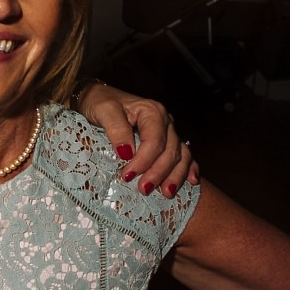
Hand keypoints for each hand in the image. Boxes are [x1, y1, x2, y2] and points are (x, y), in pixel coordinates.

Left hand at [74, 82, 198, 196]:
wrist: (97, 96)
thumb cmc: (99, 102)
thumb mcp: (103, 111)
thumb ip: (116, 129)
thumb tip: (127, 153)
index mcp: (151, 111)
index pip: (154, 141)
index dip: (144, 161)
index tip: (128, 176)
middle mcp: (165, 121)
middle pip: (170, 150)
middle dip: (158, 173)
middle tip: (143, 189)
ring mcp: (168, 131)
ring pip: (181, 155)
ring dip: (175, 175)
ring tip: (166, 193)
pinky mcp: (167, 140)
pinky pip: (185, 155)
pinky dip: (189, 168)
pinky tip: (192, 181)